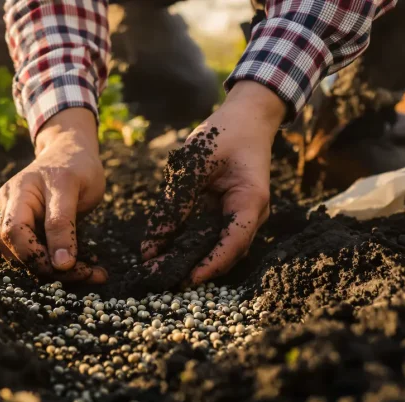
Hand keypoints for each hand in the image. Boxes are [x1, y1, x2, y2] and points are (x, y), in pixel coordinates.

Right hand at [0, 108, 107, 283]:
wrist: (72, 152)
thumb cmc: (75, 165)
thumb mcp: (73, 188)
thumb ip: (64, 224)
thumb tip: (61, 265)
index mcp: (19, 193)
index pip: (14, 232)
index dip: (35, 255)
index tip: (68, 268)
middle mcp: (10, 206)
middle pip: (12, 247)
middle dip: (45, 267)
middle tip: (84, 274)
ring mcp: (15, 216)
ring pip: (20, 254)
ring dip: (49, 269)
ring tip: (85, 272)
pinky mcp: (26, 226)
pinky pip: (33, 250)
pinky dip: (52, 262)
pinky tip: (79, 266)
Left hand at [141, 81, 286, 284]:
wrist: (246, 118)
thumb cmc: (224, 135)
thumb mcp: (195, 163)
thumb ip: (175, 201)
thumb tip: (154, 240)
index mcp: (250, 201)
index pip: (233, 243)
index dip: (211, 264)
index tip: (187, 280)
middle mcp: (250, 215)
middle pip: (225, 252)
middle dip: (193, 268)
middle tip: (157, 278)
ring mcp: (240, 216)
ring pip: (217, 247)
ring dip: (189, 258)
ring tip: (155, 269)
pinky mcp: (227, 213)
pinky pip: (209, 235)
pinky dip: (188, 244)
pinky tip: (163, 250)